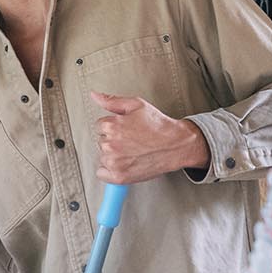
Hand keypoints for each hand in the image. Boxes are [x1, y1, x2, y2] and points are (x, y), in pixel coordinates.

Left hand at [89, 92, 207, 183]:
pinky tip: (124, 163)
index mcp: (112, 126)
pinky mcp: (119, 176)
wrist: (176, 145)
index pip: (99, 126)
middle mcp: (111, 145)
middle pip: (100, 142)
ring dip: (113, 155)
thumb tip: (95, 96)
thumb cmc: (158, 126)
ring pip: (102, 157)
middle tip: (131, 141)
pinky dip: (110, 170)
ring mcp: (115, 162)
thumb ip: (112, 101)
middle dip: (113, 140)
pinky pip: (102, 174)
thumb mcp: (136, 105)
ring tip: (131, 151)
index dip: (113, 127)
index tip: (124, 130)